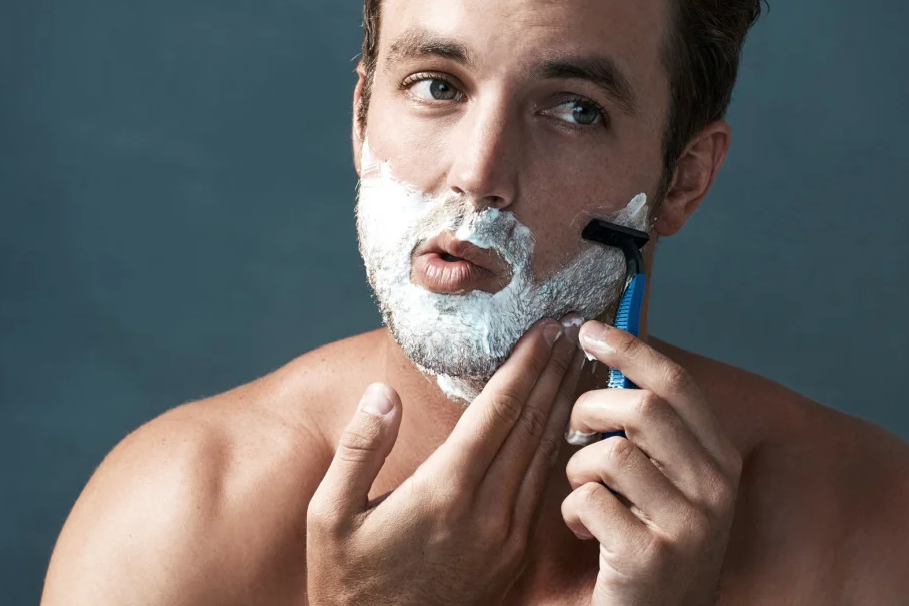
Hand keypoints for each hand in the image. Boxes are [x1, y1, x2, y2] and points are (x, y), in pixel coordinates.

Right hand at [306, 315, 584, 604]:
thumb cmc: (347, 582)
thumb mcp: (329, 516)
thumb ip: (359, 448)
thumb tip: (382, 392)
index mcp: (443, 491)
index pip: (498, 411)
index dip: (526, 364)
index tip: (545, 328)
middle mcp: (487, 510)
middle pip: (533, 425)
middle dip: (554, 372)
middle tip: (574, 330)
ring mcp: (508, 535)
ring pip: (547, 455)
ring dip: (565, 405)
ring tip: (579, 364)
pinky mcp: (516, 555)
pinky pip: (545, 487)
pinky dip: (559, 446)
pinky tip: (565, 424)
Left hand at [562, 321, 742, 605]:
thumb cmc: (653, 541)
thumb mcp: (669, 480)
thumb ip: (652, 427)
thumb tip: (617, 354)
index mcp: (720, 459)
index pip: (676, 383)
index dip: (629, 348)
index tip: (589, 330)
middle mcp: (716, 488)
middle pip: (644, 408)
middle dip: (591, 408)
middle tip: (576, 429)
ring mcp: (689, 526)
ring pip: (612, 453)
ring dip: (579, 468)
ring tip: (583, 492)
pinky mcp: (651, 558)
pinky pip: (591, 501)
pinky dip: (572, 510)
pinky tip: (583, 528)